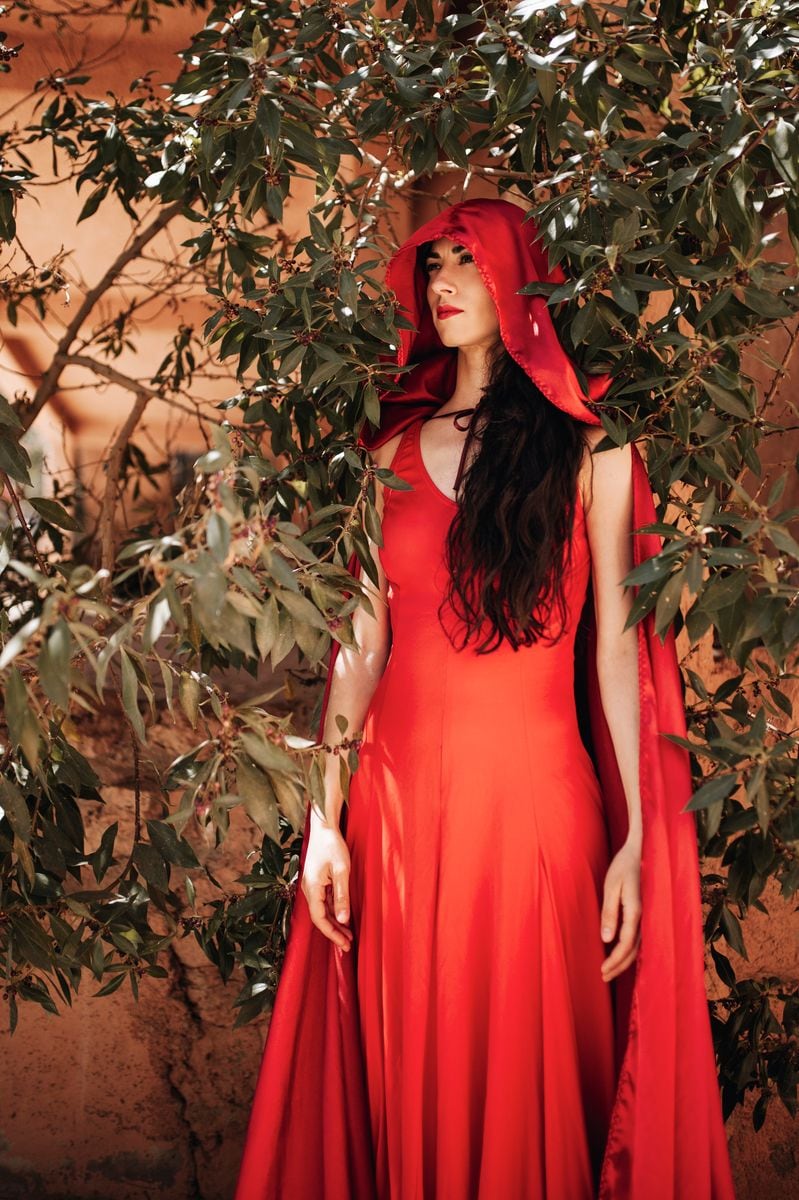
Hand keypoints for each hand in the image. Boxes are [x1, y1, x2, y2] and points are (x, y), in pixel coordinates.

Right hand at [301, 823, 353, 951]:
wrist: (323, 827)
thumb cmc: (332, 845)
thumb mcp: (341, 870)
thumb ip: (342, 895)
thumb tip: (343, 919)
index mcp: (312, 888)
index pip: (319, 918)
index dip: (331, 934)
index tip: (343, 944)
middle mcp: (308, 889)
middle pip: (319, 917)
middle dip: (333, 932)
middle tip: (348, 945)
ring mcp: (312, 885)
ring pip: (322, 910)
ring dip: (334, 923)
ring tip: (348, 935)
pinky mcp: (317, 881)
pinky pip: (324, 901)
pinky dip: (333, 911)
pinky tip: (343, 917)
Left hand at [599, 839, 640, 982]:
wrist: (642, 850)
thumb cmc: (623, 866)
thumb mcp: (611, 886)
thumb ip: (610, 913)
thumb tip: (606, 940)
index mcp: (636, 911)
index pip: (626, 944)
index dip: (615, 961)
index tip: (603, 971)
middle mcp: (646, 917)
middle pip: (634, 950)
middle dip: (619, 966)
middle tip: (604, 977)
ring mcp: (648, 915)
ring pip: (639, 946)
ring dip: (625, 960)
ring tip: (610, 970)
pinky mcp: (646, 912)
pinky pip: (640, 937)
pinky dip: (631, 949)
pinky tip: (623, 954)